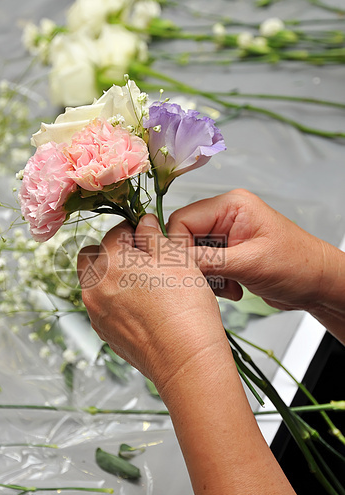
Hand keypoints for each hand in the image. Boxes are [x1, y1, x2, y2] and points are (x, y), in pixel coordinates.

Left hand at [77, 214, 228, 391]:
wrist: (186, 360)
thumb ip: (153, 236)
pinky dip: (115, 300)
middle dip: (111, 251)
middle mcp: (95, 288)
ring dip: (112, 276)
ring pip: (94, 283)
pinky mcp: (105, 333)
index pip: (114, 233)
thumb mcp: (176, 259)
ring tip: (145, 284)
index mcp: (110, 264)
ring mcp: (97, 313)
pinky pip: (102, 306)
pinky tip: (144, 306)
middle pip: (91, 256)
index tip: (148, 236)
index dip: (134, 231)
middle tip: (140, 257)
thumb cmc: (185, 311)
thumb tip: (143, 224)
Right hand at [167, 188, 334, 311]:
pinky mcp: (228, 253)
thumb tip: (175, 262)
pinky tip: (232, 289)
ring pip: (193, 255)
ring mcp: (226, 235)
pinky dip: (213, 282)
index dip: (179, 247)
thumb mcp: (251, 263)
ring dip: (205, 277)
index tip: (185, 271)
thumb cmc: (298, 265)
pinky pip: (205, 267)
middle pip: (185, 238)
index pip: (183, 219)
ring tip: (227, 288)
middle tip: (210, 283)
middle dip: (194, 265)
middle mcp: (226, 216)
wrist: (319, 283)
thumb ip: (209, 261)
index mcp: (231, 205)